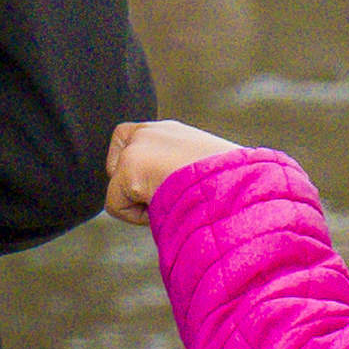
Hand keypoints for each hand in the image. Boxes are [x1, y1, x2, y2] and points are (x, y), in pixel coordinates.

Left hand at [107, 119, 242, 224]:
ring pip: (118, 187)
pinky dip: (135, 217)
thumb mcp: (209, 174)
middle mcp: (152, 132)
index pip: (136, 140)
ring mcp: (138, 147)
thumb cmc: (233, 186)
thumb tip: (185, 202)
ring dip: (138, 202)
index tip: (160, 186)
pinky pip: (116, 205)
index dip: (138, 165)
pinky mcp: (128, 169)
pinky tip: (164, 209)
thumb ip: (184, 175)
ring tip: (170, 203)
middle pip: (116, 159)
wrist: (231, 184)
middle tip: (162, 197)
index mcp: (173, 133)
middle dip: (130, 183)